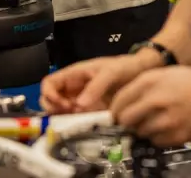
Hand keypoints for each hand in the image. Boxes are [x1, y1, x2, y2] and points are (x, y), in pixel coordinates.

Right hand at [40, 51, 164, 113]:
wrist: (141, 73)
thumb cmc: (124, 67)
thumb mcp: (110, 72)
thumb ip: (95, 86)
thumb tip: (79, 104)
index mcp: (74, 74)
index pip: (49, 83)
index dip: (49, 94)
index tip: (61, 103)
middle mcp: (74, 88)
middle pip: (50, 99)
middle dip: (54, 108)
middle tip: (69, 113)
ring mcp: (81, 100)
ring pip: (61, 112)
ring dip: (64, 118)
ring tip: (78, 119)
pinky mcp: (90, 111)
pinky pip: (76, 119)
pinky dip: (76, 124)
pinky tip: (87, 123)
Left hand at [110, 66, 190, 146]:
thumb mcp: (168, 73)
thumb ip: (144, 85)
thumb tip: (124, 100)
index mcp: (151, 81)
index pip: (120, 100)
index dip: (115, 109)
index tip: (116, 113)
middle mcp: (155, 100)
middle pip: (125, 119)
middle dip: (126, 121)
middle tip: (132, 120)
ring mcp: (165, 120)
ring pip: (138, 132)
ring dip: (142, 129)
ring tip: (155, 121)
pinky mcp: (174, 136)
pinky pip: (154, 141)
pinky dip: (157, 137)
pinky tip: (167, 127)